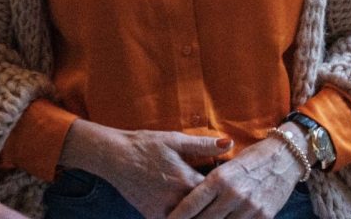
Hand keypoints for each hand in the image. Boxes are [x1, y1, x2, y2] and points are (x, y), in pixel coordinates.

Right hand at [60, 120, 232, 218]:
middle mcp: (179, 199)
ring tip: (212, 214)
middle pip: (208, 212)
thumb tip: (230, 143)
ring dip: (201, 217)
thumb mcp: (175, 140)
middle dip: (218, 211)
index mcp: (188, 180)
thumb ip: (203, 145)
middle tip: (229, 209)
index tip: (235, 193)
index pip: (218, 193)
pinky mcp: (153, 216)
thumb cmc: (145, 145)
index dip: (227, 193)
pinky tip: (189, 215)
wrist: (115, 157)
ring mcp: (165, 210)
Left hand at [165, 125, 306, 218]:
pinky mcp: (264, 217)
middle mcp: (233, 195)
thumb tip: (190, 201)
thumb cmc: (251, 159)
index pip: (192, 204)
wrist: (286, 157)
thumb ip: (210, 184)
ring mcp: (250, 208)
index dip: (177, 217)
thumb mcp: (227, 165)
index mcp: (220, 178)